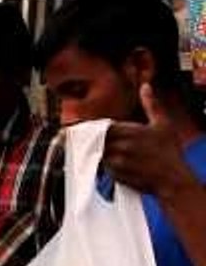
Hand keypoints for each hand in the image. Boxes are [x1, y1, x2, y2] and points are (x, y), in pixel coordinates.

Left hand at [103, 83, 199, 198]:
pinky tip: (112, 162)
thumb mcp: (163, 124)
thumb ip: (151, 105)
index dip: (97, 127)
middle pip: (96, 140)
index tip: (94, 128)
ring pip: (97, 153)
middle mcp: (121, 146)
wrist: (172, 178)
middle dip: (94, 139)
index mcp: (130, 132)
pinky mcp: (115, 175)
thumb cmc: (169, 151)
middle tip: (97, 141)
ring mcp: (116, 162)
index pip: (102, 126)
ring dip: (98, 152)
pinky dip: (103, 164)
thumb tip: (145, 87)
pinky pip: (102, 167)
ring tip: (108, 152)